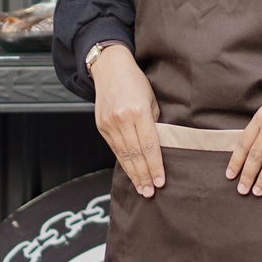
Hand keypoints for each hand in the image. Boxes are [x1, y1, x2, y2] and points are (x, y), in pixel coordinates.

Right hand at [91, 45, 163, 197]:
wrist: (109, 68)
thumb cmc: (135, 81)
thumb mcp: (151, 99)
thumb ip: (154, 122)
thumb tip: (159, 145)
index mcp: (138, 111)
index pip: (149, 146)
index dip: (155, 166)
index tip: (160, 181)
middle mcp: (122, 119)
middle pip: (135, 154)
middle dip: (143, 176)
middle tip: (150, 192)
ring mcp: (109, 124)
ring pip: (123, 155)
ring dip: (133, 174)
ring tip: (141, 188)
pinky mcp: (101, 126)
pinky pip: (114, 149)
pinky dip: (123, 162)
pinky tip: (130, 172)